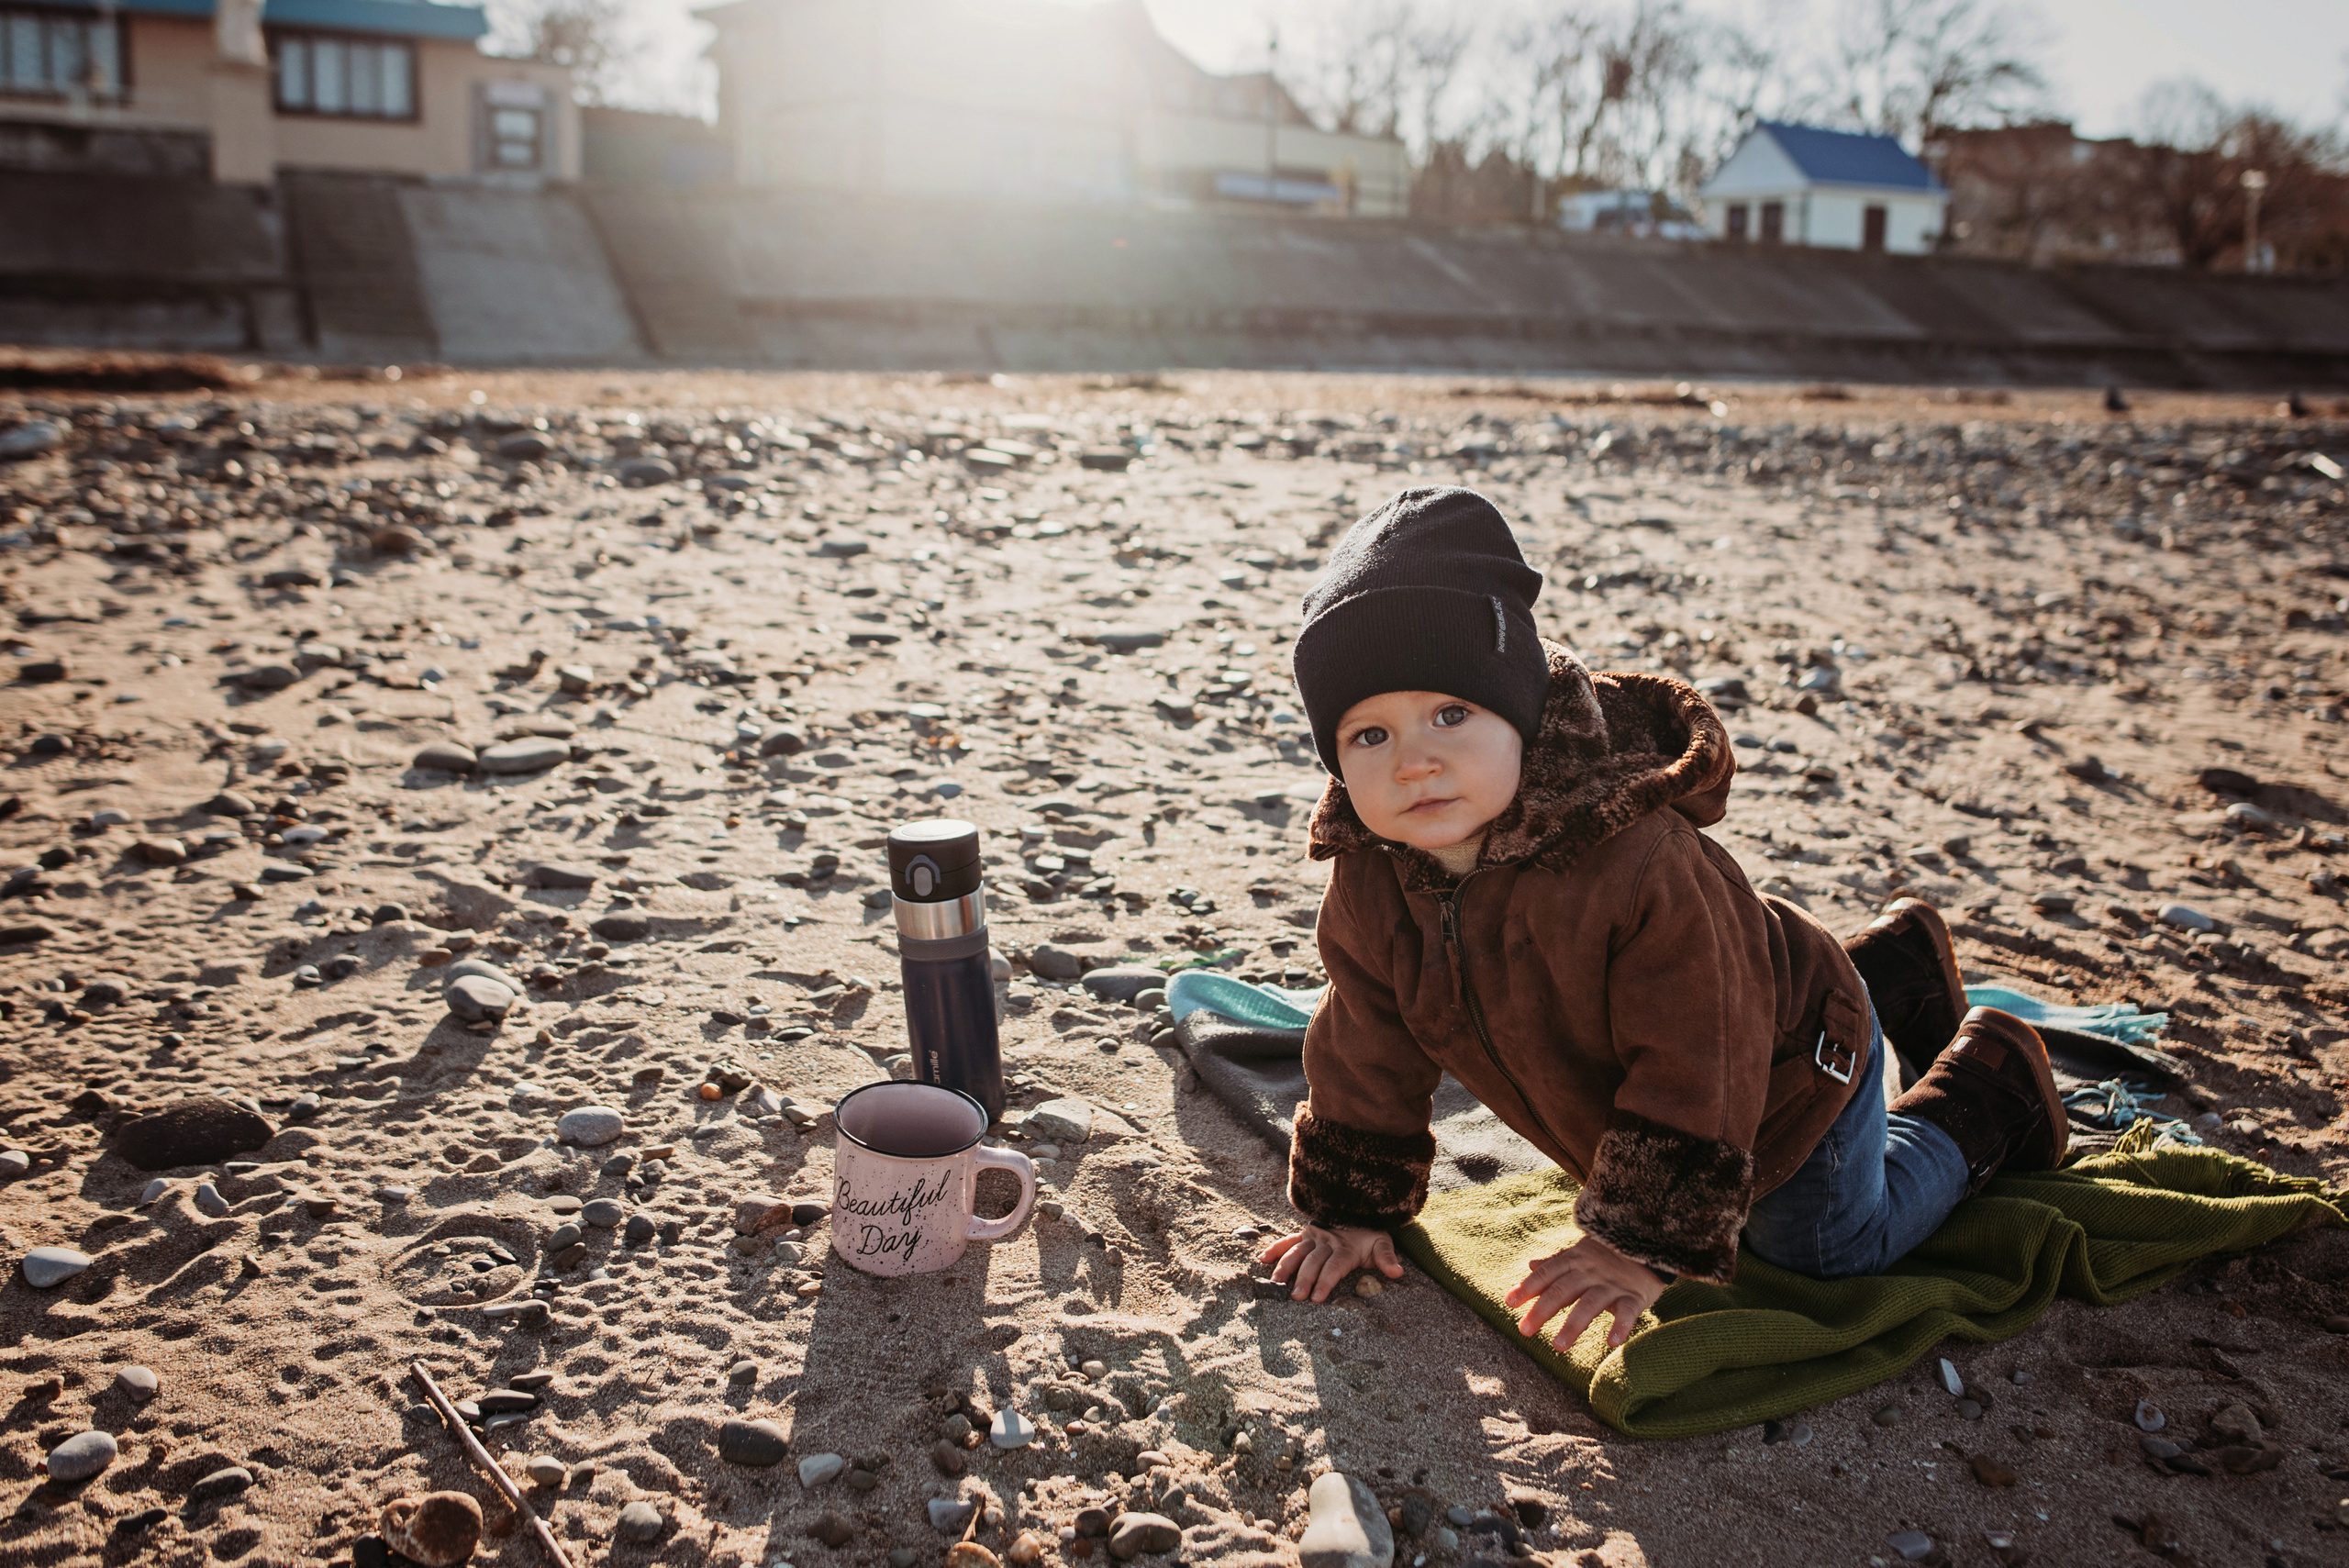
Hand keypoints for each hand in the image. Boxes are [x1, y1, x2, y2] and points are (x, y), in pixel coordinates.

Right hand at [1257, 1224, 1402, 1302]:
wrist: (1359, 1208)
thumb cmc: (1370, 1233)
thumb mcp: (1382, 1243)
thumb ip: (1387, 1259)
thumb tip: (1398, 1273)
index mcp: (1346, 1248)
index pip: (1334, 1267)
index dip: (1326, 1282)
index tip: (1317, 1298)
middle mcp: (1327, 1242)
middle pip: (1313, 1263)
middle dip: (1304, 1280)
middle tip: (1295, 1297)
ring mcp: (1314, 1237)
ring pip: (1297, 1253)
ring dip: (1286, 1268)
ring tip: (1276, 1284)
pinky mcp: (1305, 1234)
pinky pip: (1288, 1241)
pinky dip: (1275, 1249)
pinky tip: (1263, 1260)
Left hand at [1502, 1234, 1665, 1351]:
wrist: (1649, 1243)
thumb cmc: (1609, 1254)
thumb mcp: (1581, 1253)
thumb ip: (1556, 1262)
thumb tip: (1530, 1265)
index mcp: (1574, 1260)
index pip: (1547, 1274)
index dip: (1528, 1287)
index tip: (1509, 1303)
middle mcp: (1590, 1271)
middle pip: (1562, 1291)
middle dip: (1542, 1311)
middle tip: (1524, 1331)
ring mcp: (1612, 1284)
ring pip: (1589, 1304)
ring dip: (1573, 1325)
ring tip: (1557, 1346)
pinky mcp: (1634, 1296)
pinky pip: (1627, 1312)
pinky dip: (1620, 1326)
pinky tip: (1612, 1342)